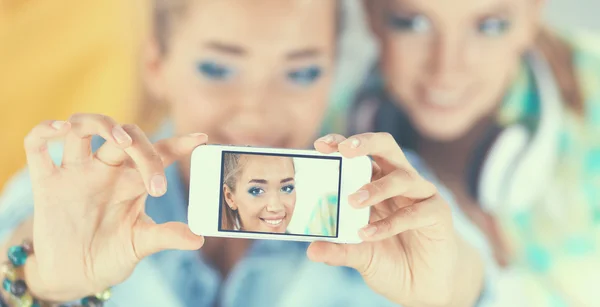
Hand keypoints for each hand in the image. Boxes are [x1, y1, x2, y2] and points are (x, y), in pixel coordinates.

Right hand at [23, 114, 205, 300]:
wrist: (75, 275)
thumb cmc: (112, 253)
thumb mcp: (141, 244)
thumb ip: (166, 236)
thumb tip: (199, 238)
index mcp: (133, 181)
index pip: (159, 152)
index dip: (180, 143)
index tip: (201, 140)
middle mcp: (107, 170)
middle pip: (125, 137)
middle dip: (143, 149)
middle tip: (156, 183)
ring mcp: (76, 173)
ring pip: (83, 127)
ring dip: (102, 124)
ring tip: (121, 141)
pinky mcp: (46, 184)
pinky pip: (37, 146)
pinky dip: (44, 131)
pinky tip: (59, 129)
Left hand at [308, 133, 483, 306]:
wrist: (421, 287)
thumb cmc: (388, 260)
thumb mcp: (358, 256)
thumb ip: (338, 250)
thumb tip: (311, 250)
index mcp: (377, 181)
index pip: (361, 153)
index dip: (342, 143)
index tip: (320, 145)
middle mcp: (399, 181)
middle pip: (386, 147)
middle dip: (365, 143)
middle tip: (344, 151)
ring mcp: (421, 195)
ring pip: (402, 177)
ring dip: (376, 187)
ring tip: (353, 202)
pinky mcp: (438, 213)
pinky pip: (415, 212)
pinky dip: (390, 223)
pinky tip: (369, 234)